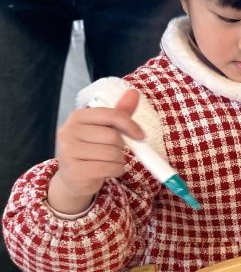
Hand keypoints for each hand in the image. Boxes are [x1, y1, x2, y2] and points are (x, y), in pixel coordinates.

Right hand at [47, 90, 143, 213]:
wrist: (74, 178)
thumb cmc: (92, 150)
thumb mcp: (104, 129)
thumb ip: (119, 113)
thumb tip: (134, 92)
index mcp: (77, 116)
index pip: (111, 115)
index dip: (130, 125)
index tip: (141, 135)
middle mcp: (68, 131)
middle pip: (113, 136)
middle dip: (120, 146)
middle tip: (112, 151)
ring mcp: (69, 151)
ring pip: (112, 153)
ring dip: (118, 160)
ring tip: (107, 161)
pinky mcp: (75, 170)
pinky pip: (109, 168)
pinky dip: (116, 170)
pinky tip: (106, 171)